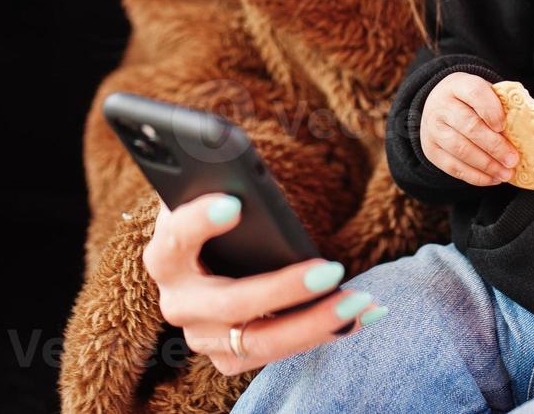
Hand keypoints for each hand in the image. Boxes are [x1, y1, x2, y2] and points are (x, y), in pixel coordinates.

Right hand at [141, 192, 385, 375]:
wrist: (210, 260)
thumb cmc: (220, 217)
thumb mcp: (215, 197)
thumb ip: (224, 186)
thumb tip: (248, 176)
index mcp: (165, 256)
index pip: (175, 239)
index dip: (199, 222)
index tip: (233, 203)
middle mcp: (178, 303)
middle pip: (231, 304)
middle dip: (284, 289)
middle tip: (331, 270)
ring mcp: (204, 337)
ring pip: (262, 341)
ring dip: (317, 322)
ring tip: (360, 300)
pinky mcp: (230, 357)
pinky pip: (283, 353)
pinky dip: (328, 332)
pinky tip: (368, 313)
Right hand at [421, 71, 519, 185]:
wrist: (438, 105)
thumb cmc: (472, 101)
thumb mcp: (484, 93)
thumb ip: (503, 105)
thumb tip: (530, 128)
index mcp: (458, 85)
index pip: (475, 93)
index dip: (491, 110)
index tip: (504, 126)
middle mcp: (441, 105)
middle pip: (469, 126)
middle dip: (495, 146)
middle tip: (514, 159)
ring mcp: (432, 129)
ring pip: (461, 149)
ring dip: (487, 165)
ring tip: (507, 173)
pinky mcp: (431, 150)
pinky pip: (453, 167)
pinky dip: (475, 176)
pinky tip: (493, 178)